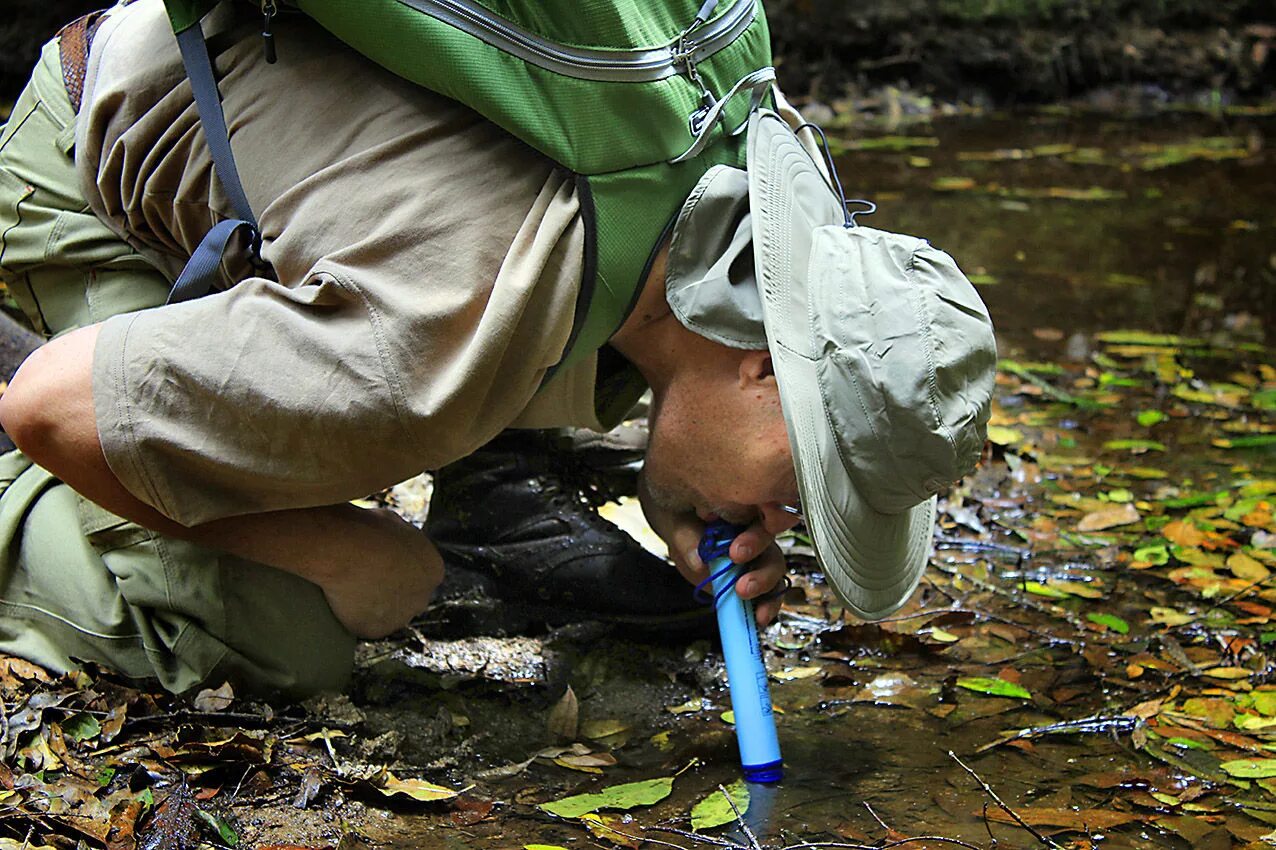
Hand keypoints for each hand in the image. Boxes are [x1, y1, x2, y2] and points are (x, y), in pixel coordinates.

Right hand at [308, 507, 443, 638]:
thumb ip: (401, 541)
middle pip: (408, 598)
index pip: (420, 576)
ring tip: (351, 589)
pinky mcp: (377, 630)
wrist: (345, 550)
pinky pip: (366, 624)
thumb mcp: (393, 524)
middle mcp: (423, 597)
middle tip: (366, 580)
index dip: (400, 571)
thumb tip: (392, 542)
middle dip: (391, 591)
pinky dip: (355, 616)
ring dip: (375, 606)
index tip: (381, 567)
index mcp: (433, 570)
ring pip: (388, 614)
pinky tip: (343, 600)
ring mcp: (400, 617)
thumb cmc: (366, 531)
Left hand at [638, 477, 787, 626]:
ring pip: (774, 575)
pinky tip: (758, 619)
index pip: (761, 525)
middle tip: (741, 586)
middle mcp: (758, 537)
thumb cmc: (687, 519)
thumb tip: (698, 561)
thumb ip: (688, 538)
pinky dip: (766, 607)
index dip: (753, 539)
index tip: (734, 553)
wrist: (686, 534)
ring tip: (747, 603)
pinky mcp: (756, 580)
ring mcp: (759, 559)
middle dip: (761, 572)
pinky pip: (769, 594)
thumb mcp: (681, 523)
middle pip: (772, 553)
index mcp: (746, 515)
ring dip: (764, 592)